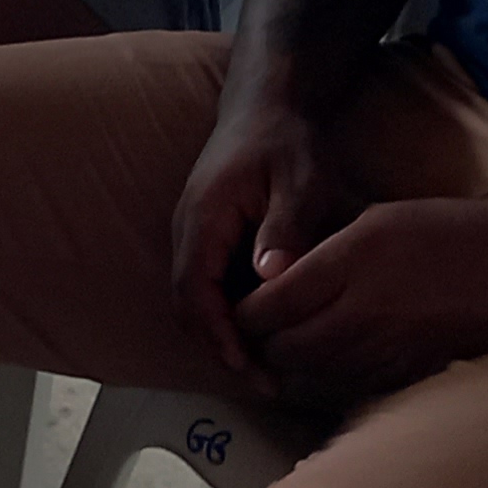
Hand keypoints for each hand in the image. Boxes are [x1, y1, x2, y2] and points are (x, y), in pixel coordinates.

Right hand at [169, 92, 357, 386]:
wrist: (268, 104)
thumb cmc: (286, 138)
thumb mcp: (300, 178)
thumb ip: (286, 226)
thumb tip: (271, 278)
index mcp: (203, 218)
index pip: (194, 292)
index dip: (218, 336)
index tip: (248, 367)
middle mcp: (188, 231)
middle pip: (186, 307)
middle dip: (219, 350)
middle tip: (266, 383)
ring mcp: (195, 235)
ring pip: (194, 301)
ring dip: (222, 338)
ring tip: (267, 368)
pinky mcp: (209, 239)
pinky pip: (206, 288)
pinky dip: (228, 318)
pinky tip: (266, 331)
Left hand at [235, 196, 487, 407]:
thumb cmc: (450, 230)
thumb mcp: (375, 220)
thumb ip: (322, 254)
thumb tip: (277, 281)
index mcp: (346, 265)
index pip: (266, 307)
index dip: (244, 313)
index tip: (242, 307)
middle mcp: (360, 312)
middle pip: (282, 349)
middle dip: (261, 344)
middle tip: (258, 333)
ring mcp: (386, 348)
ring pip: (312, 374)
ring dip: (293, 366)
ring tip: (287, 350)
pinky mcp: (409, 371)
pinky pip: (351, 387)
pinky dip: (331, 379)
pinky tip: (332, 363)